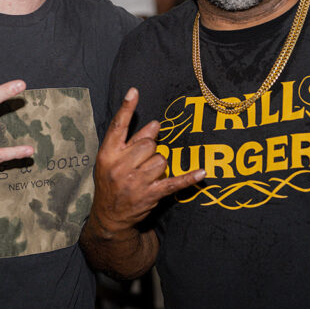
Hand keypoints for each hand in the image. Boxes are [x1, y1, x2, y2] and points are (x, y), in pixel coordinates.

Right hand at [91, 88, 204, 235]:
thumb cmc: (110, 182)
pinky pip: (173, 182)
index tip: (134, 92)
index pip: (118, 126)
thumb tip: (155, 124)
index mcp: (108, 153)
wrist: (109, 216)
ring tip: (147, 175)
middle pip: (148, 143)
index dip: (126, 108)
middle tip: (141, 161)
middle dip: (149, 149)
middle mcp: (120, 166)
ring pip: (161, 160)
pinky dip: (188, 178)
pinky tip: (201, 173)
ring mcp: (135, 182)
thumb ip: (132, 141)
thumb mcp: (111, 160)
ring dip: (158, 165)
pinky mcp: (150, 195)